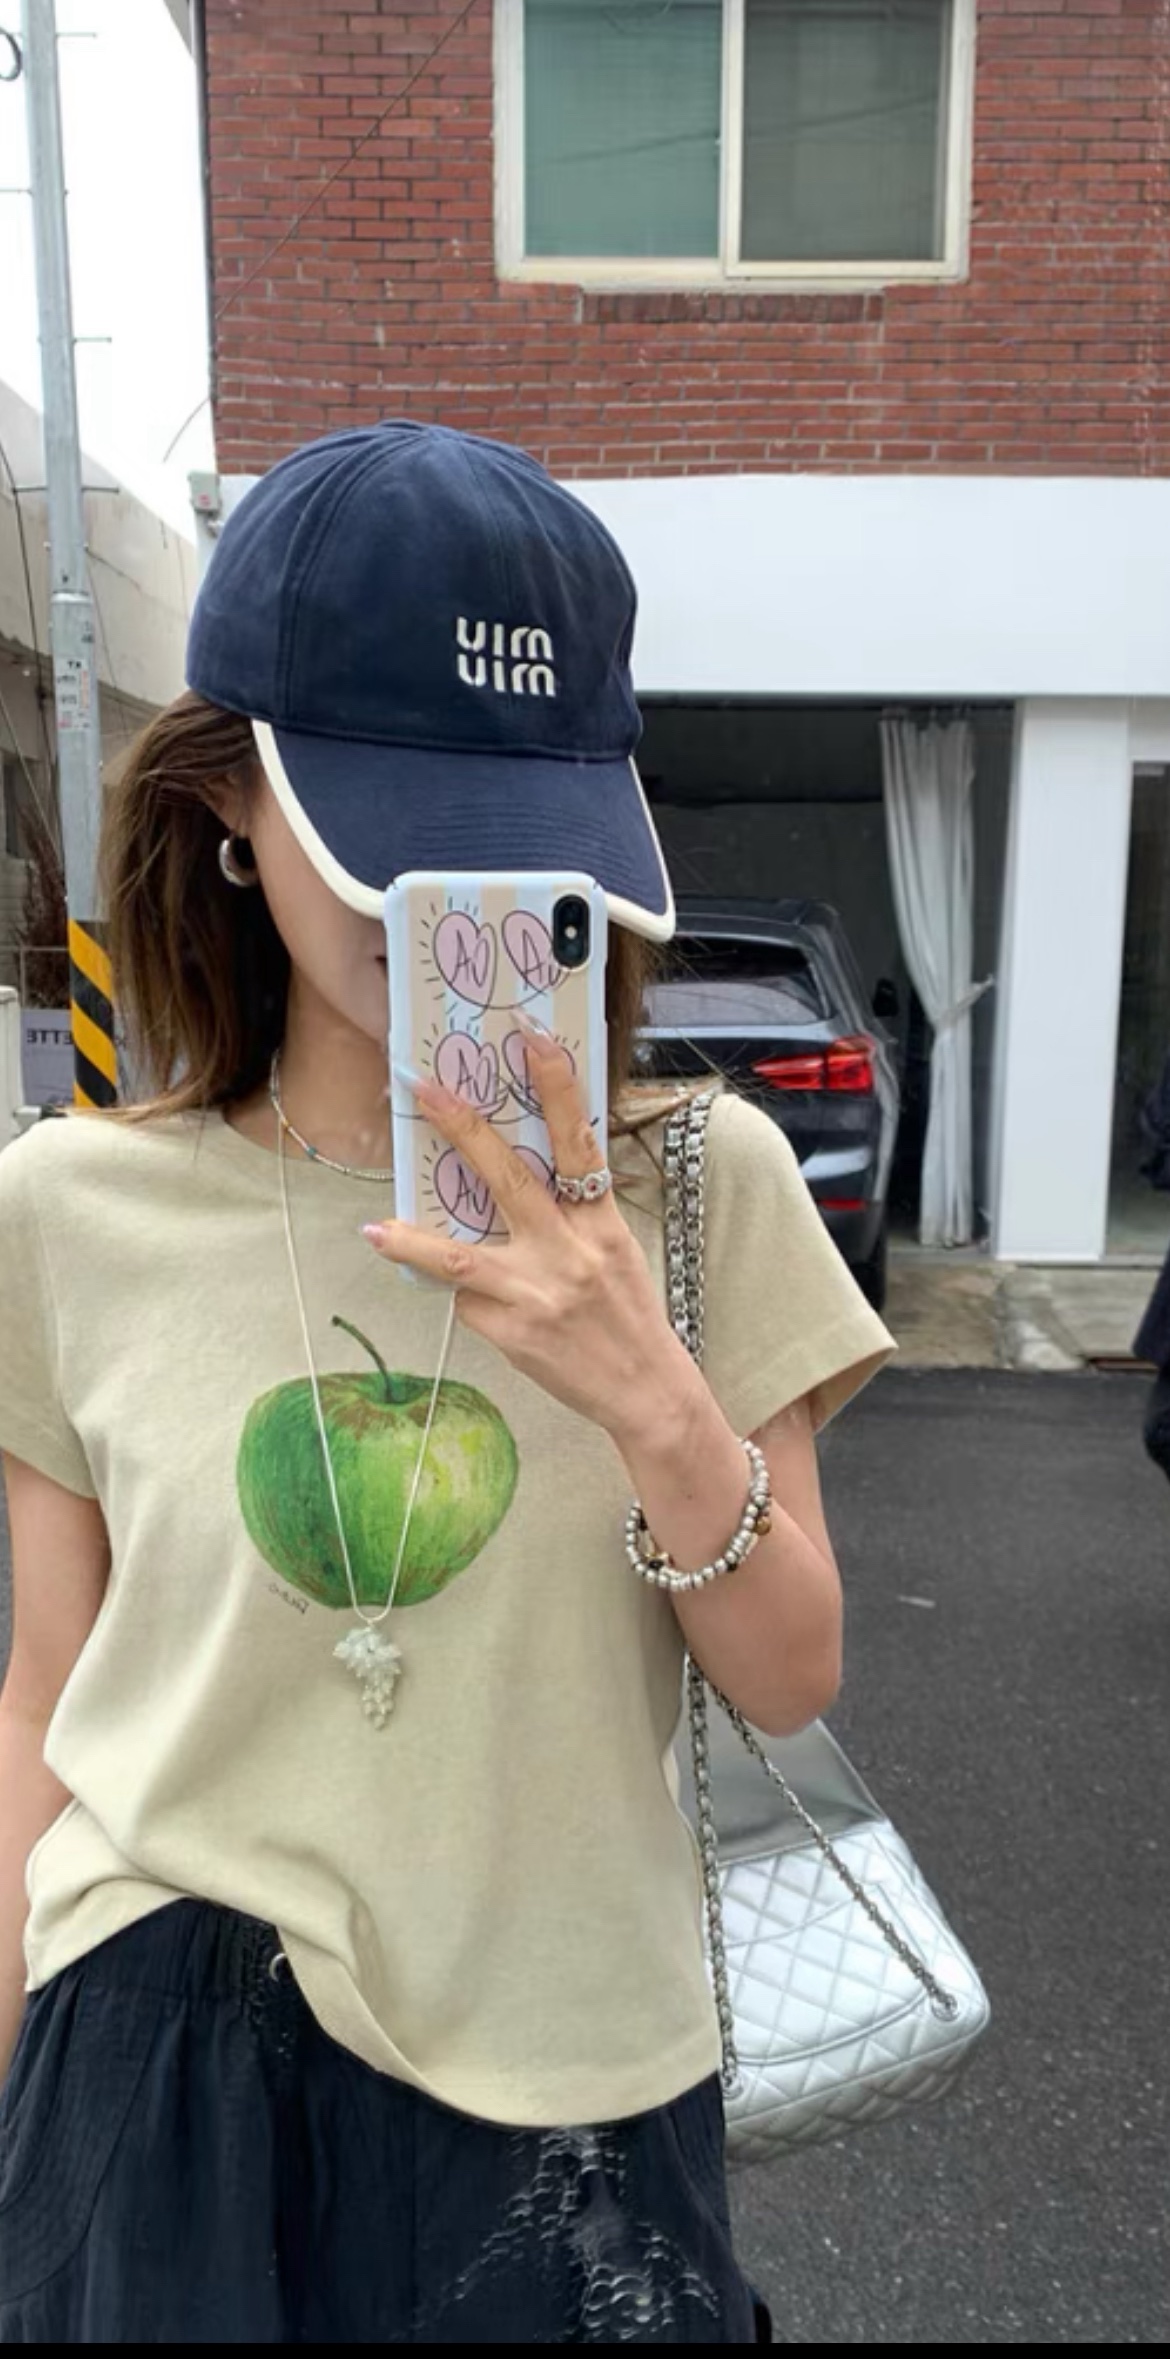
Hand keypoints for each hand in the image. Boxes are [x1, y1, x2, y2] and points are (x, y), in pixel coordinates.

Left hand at [362, 1030, 699, 1440]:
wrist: (648, 1392)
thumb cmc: (627, 1314)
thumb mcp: (613, 1251)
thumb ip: (569, 1215)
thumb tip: (506, 1181)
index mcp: (600, 1223)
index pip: (577, 1143)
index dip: (556, 1088)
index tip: (531, 1040)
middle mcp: (570, 1252)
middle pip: (508, 1179)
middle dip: (461, 1128)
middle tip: (422, 1088)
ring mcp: (537, 1294)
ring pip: (462, 1258)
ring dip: (414, 1241)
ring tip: (378, 1228)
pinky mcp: (513, 1333)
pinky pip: (469, 1302)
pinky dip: (460, 1295)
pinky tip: (467, 1302)